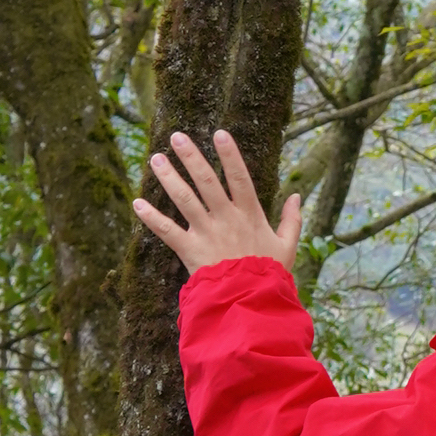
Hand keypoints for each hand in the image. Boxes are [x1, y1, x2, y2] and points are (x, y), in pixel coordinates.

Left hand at [134, 129, 301, 276]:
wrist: (251, 302)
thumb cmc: (269, 275)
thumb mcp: (287, 246)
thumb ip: (292, 220)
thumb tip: (297, 196)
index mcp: (250, 215)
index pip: (240, 178)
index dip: (230, 155)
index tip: (219, 133)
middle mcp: (226, 218)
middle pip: (207, 181)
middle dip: (191, 157)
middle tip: (176, 137)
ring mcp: (207, 233)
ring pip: (184, 199)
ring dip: (169, 177)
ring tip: (155, 158)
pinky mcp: (190, 250)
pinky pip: (167, 231)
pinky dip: (151, 218)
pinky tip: (137, 203)